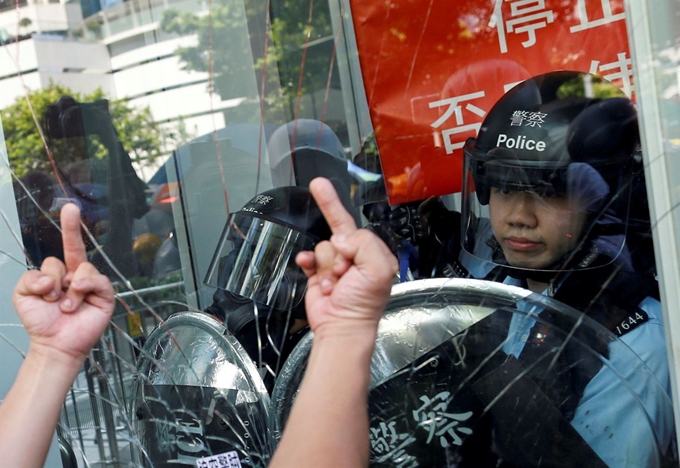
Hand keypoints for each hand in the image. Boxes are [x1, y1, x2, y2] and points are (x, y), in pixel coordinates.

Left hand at [12, 203, 114, 362]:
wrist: (54, 344)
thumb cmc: (41, 321)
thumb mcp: (23, 295)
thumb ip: (30, 278)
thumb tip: (53, 278)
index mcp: (61, 272)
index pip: (64, 247)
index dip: (69, 227)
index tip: (70, 207)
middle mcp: (78, 274)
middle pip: (75, 249)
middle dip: (68, 238)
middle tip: (62, 246)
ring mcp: (93, 284)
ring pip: (81, 268)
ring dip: (67, 288)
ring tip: (63, 306)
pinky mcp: (105, 295)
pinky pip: (96, 281)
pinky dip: (82, 290)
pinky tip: (73, 304)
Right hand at [296, 178, 397, 337]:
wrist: (341, 327)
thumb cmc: (363, 303)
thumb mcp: (378, 269)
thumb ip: (365, 244)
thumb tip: (340, 240)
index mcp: (373, 254)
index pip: (356, 228)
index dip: (342, 222)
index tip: (320, 187)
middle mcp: (354, 257)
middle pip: (337, 232)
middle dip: (336, 245)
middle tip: (319, 193)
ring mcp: (334, 265)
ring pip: (322, 246)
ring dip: (326, 264)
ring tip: (334, 283)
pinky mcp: (317, 273)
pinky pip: (308, 256)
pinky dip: (308, 262)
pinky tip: (312, 271)